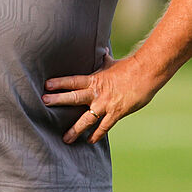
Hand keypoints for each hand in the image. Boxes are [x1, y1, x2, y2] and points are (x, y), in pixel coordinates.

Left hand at [43, 51, 162, 143]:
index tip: (46, 85)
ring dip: (75, 129)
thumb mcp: (111, 63)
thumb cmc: (129, 67)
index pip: (72, 81)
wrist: (147, 73)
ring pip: (87, 119)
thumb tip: (101, 50)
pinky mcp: (116, 113)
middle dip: (58, 100)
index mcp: (94, 80)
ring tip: (65, 138)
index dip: (59, 83)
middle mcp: (97, 93)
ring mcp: (106, 104)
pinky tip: (90, 141)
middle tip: (44, 103)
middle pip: (74, 97)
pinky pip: (104, 127)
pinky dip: (97, 134)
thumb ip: (103, 60)